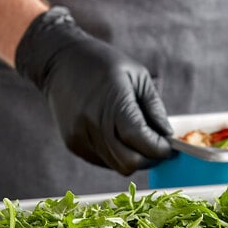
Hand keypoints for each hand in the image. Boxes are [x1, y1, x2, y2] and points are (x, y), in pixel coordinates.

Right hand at [15, 6, 172, 174]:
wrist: (58, 61)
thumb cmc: (102, 63)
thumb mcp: (137, 76)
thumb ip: (155, 108)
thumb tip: (167, 135)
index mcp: (114, 104)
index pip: (142, 141)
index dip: (159, 149)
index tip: (169, 146)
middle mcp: (94, 125)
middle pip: (130, 162)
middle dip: (149, 159)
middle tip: (156, 148)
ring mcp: (81, 137)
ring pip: (116, 166)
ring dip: (133, 158)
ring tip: (138, 141)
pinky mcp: (74, 144)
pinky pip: (103, 161)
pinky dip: (116, 155)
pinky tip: (117, 137)